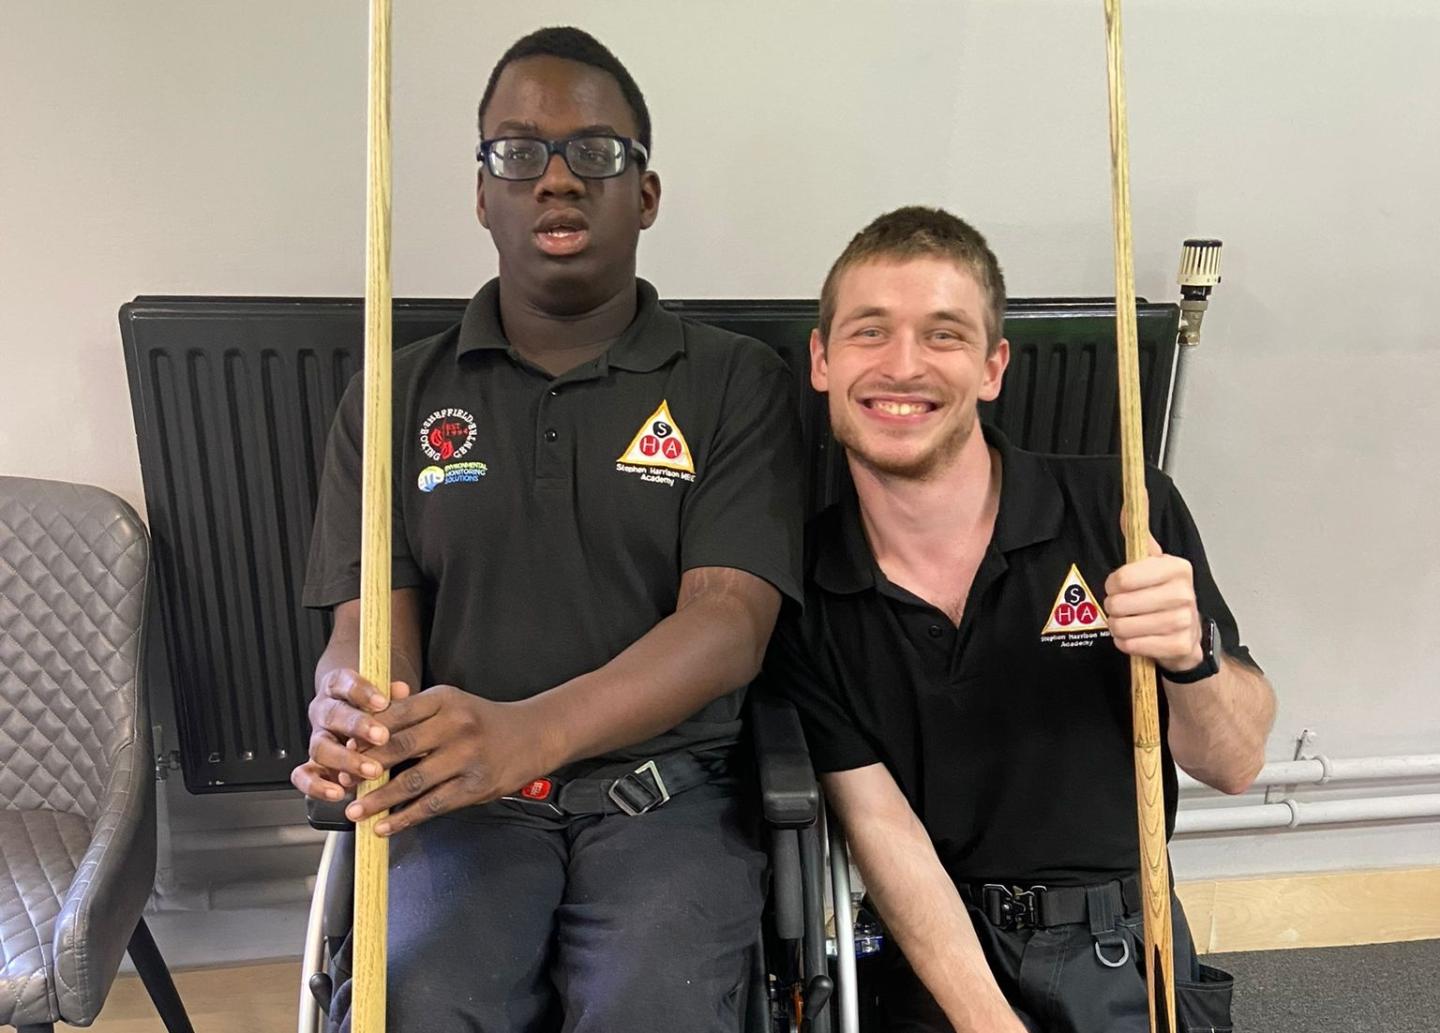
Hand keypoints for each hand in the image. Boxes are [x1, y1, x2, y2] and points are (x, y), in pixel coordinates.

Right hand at [291, 669, 411, 801]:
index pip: (344, 682)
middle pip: (333, 715)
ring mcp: (316, 739)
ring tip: (372, 770)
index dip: (362, 691)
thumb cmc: (375, 710)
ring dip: (346, 760)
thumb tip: (401, 689)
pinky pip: (303, 776)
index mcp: (338, 688)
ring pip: (320, 747)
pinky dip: (317, 786)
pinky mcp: (310, 765)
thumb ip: (391, 696)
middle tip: (382, 736)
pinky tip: (339, 792)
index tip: (382, 702)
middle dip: (358, 726)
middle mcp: (323, 712)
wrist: (355, 728)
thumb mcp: (384, 699)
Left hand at [341, 684, 549, 835]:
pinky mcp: (476, 786)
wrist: (533, 735)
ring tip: (355, 812)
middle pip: (400, 748)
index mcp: (445, 699)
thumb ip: (411, 710)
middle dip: (365, 770)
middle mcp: (457, 725)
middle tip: (341, 784)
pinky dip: (405, 818)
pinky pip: (433, 805)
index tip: (344, 751)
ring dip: (379, 800)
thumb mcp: (451, 703)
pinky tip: (385, 826)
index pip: (396, 716)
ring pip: (413, 782)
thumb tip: (363, 727)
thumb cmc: (482, 721)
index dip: (366, 736)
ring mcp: (468, 757)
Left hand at [1103, 533, 1202, 672]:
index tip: (1117, 585)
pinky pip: (1133, 646)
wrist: (1189, 633)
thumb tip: (1128, 504)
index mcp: (1177, 568)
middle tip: (1122, 607)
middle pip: (1119, 604)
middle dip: (1113, 607)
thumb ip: (1138, 535)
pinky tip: (1136, 637)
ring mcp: (1184, 621)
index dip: (1112, 583)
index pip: (1124, 577)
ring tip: (1128, 622)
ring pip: (1124, 627)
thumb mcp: (1153, 562)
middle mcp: (1184, 593)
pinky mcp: (1179, 646)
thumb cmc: (1163, 594)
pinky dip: (1127, 644)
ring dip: (1118, 627)